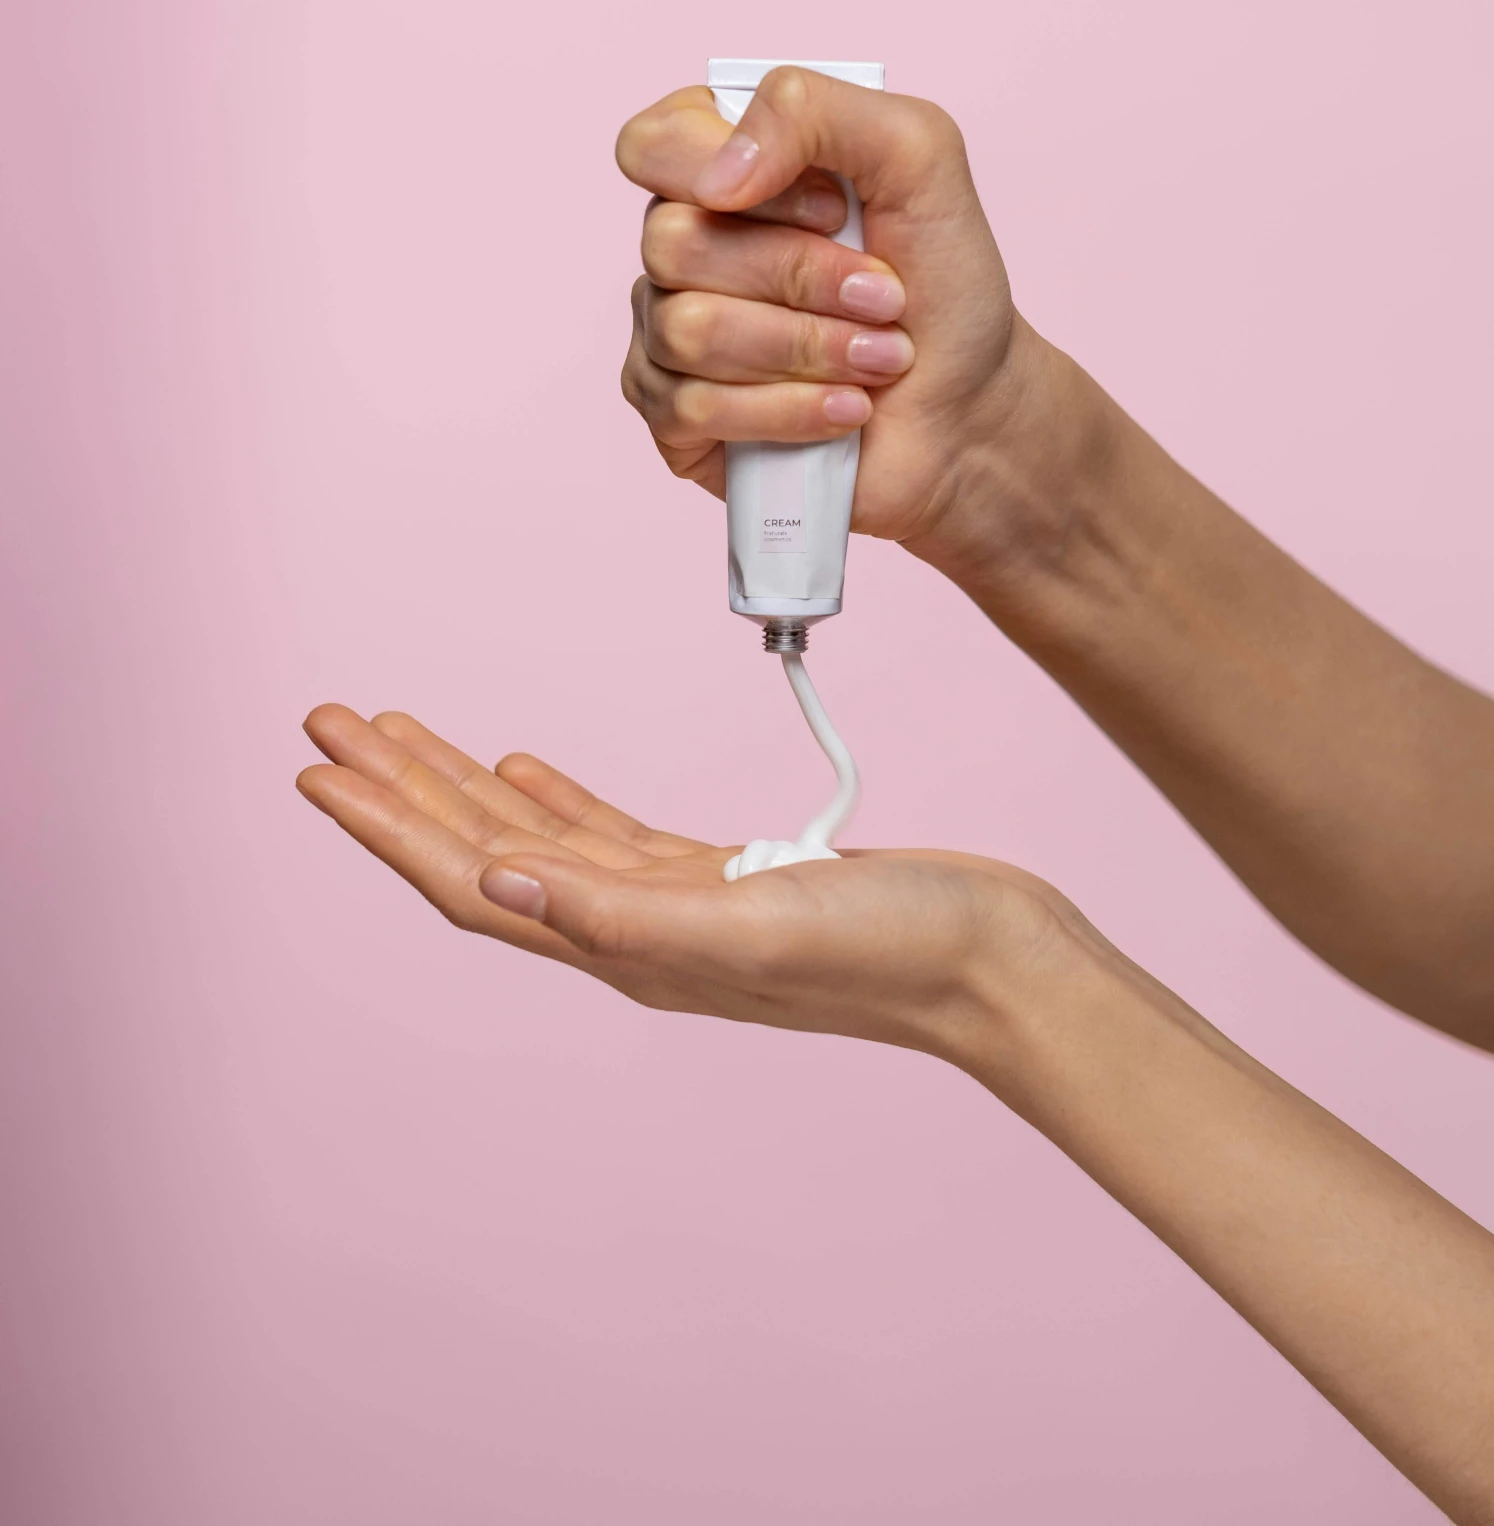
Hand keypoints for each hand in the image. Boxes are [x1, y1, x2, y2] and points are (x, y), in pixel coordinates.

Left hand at [296, 703, 1067, 1057]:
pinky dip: (553, 795)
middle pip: (484, 852)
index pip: (473, 881)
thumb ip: (622, 914)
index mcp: (623, 946)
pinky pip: (606, 835)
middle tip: (329, 720)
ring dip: (462, 783)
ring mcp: (673, 908)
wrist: (989, 961)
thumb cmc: (888, 949)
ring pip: (536, 836)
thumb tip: (494, 887)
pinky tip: (524, 768)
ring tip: (398, 731)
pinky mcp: (719, 879)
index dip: (389, 827)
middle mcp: (630, 932)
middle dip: (401, 787)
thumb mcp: (751, 927)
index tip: (317, 769)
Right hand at [616, 70, 1073, 558]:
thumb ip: (813, 109)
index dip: (737, 176)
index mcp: (719, 166)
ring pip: (688, 329)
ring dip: (810, 346)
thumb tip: (720, 179)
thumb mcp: (915, 153)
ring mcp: (666, 333)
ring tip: (879, 358)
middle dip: (803, 274)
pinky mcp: (676, 419)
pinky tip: (845, 409)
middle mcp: (680, 245)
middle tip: (884, 296)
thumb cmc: (940, 278)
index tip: (834, 207)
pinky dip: (791, 409)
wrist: (971, 402)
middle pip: (673, 242)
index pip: (652, 144)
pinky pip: (695, 409)